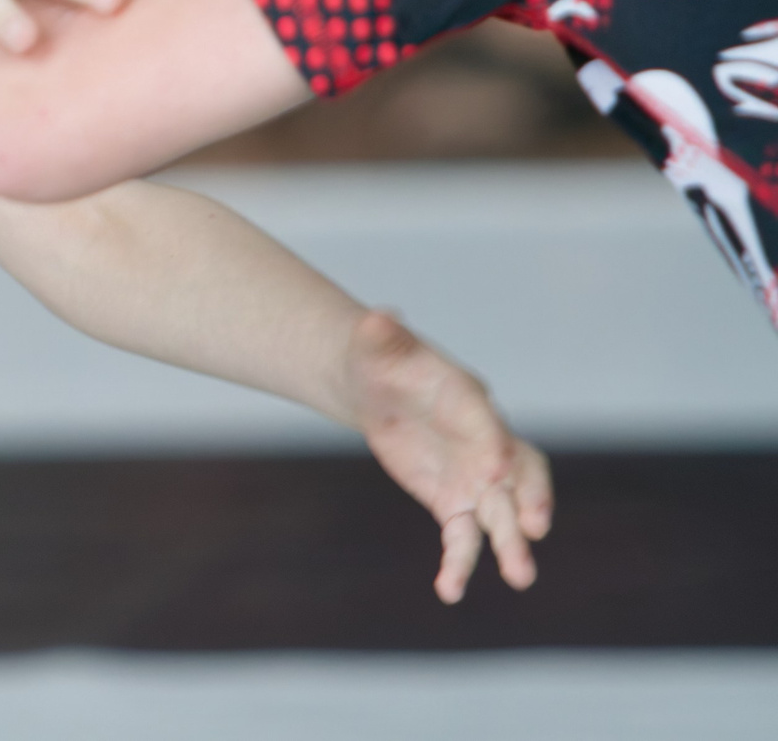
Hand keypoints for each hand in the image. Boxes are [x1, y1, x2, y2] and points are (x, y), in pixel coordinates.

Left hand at [345, 310, 552, 603]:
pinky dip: (458, 563)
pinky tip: (449, 591)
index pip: (489, 425)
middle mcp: (483, 441)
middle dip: (530, 497)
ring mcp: (473, 475)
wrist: (375, 383)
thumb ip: (381, 335)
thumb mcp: (375, 344)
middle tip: (533, 528)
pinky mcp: (453, 500)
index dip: (493, 444)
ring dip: (511, 545)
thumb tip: (376, 317)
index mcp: (468, 401)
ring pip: (501, 513)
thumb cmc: (382, 358)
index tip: (493, 468)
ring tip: (521, 579)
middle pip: (520, 472)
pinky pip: (462, 536)